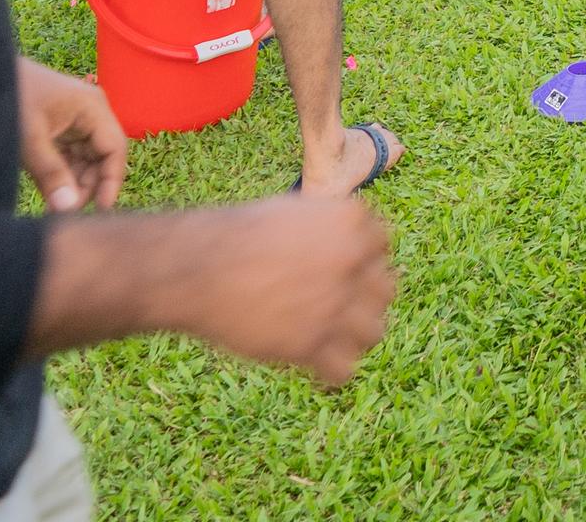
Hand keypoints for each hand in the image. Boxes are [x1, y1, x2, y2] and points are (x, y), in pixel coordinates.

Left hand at [16, 58, 128, 211]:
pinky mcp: (59, 128)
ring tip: (53, 203)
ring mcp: (75, 120)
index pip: (114, 149)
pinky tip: (48, 190)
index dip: (111, 180)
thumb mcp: (30, 139)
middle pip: (101, 156)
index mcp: (92, 107)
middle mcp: (90, 112)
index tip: (100, 210)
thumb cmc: (11, 98)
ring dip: (73, 182)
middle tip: (65, 209)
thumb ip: (51, 174)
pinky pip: (70, 156)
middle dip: (87, 184)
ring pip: (85, 159)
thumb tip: (69, 209)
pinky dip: (61, 174)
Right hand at [180, 192, 397, 387]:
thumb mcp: (294, 213)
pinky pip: (344, 370)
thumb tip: (352, 250)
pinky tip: (309, 362)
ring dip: (353, 337)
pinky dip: (329, 372)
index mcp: (351, 221)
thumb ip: (330, 230)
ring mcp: (336, 303)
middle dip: (363, 299)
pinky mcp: (313, 343)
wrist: (199, 267)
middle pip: (385, 291)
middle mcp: (352, 259)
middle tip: (333, 306)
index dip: (360, 262)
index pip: (382, 248)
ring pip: (374, 332)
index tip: (337, 271)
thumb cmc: (238, 236)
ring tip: (326, 337)